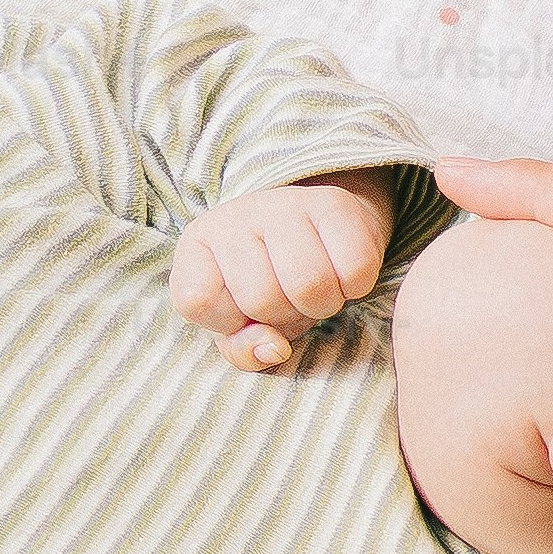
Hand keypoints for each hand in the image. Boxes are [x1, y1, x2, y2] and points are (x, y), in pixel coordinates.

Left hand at [171, 171, 394, 369]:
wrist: (316, 231)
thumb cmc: (271, 283)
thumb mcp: (241, 323)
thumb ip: (244, 350)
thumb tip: (274, 349)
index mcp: (198, 244)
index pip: (198, 300)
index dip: (228, 323)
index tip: (244, 313)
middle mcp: (234, 216)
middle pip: (260, 298)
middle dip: (284, 316)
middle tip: (289, 301)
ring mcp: (284, 204)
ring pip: (309, 284)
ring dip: (321, 305)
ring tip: (315, 291)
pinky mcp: (333, 203)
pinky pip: (354, 269)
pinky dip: (355, 288)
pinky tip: (341, 275)